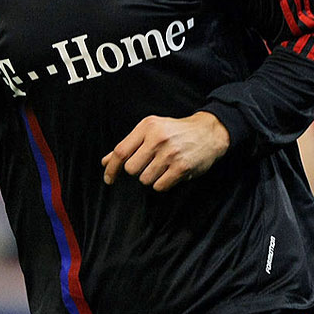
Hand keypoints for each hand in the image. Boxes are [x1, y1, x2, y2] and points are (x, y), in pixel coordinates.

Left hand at [101, 111, 229, 190]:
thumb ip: (129, 145)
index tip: (108, 179)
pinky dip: (162, 184)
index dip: (111, 167)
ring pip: (145, 179)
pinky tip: (170, 173)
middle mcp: (157, 138)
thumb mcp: (151, 130)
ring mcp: (170, 153)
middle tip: (149, 164)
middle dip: (137, 171)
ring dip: (151, 178)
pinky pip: (160, 186)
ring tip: (163, 166)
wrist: (208, 132)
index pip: (121, 151)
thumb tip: (105, 161)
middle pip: (131, 169)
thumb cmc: (175, 131)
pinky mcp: (181, 167)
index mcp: (147, 126)